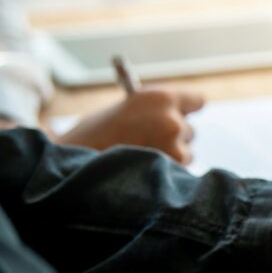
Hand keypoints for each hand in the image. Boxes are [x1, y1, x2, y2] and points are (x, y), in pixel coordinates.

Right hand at [57, 87, 204, 163]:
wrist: (72, 166)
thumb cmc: (93, 137)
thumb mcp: (123, 110)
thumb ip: (152, 112)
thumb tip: (176, 116)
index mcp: (158, 97)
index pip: (197, 100)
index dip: (188, 109)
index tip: (184, 114)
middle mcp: (171, 119)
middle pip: (190, 129)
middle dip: (175, 137)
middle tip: (151, 143)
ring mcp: (174, 147)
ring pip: (186, 153)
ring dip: (171, 158)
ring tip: (140, 160)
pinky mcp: (172, 171)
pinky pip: (179, 172)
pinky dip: (166, 174)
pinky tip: (142, 174)